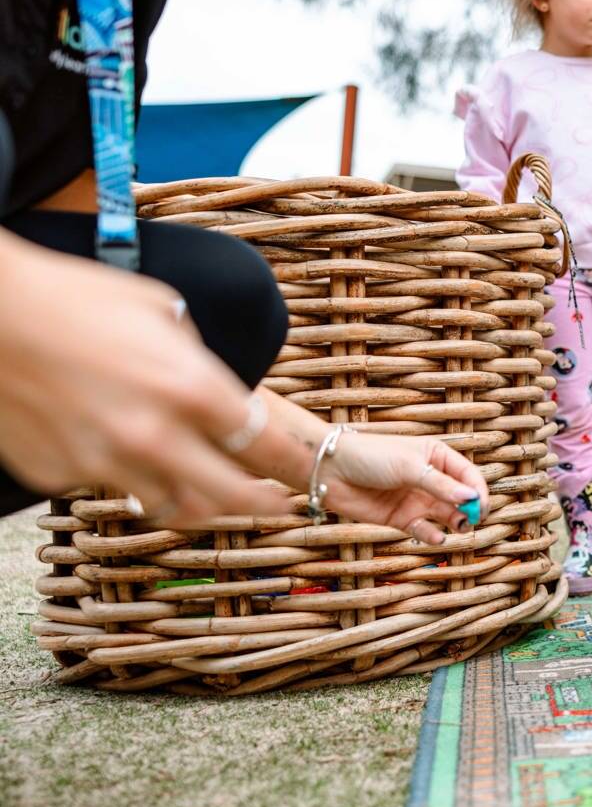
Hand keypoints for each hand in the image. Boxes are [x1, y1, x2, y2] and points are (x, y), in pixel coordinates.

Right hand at [0, 235, 289, 522]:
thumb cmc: (77, 298)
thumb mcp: (162, 312)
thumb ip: (199, 361)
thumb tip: (220, 388)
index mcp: (191, 388)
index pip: (267, 449)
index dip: (297, 471)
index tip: (313, 481)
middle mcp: (155, 435)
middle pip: (231, 498)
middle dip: (263, 506)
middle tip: (277, 507)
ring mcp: (105, 462)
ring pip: (173, 507)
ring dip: (198, 502)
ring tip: (211, 494)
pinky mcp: (62, 474)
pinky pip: (112, 489)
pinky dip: (129, 480)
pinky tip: (125, 455)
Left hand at [320, 432, 488, 544]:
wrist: (330, 471)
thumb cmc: (370, 457)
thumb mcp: (409, 467)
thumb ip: (440, 485)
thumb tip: (471, 498)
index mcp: (437, 457)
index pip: (468, 475)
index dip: (478, 490)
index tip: (480, 505)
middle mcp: (430, 479)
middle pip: (461, 497)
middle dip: (470, 509)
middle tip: (473, 519)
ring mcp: (417, 500)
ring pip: (446, 515)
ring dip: (455, 522)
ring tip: (458, 527)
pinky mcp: (402, 519)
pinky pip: (424, 530)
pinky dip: (432, 535)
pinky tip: (435, 537)